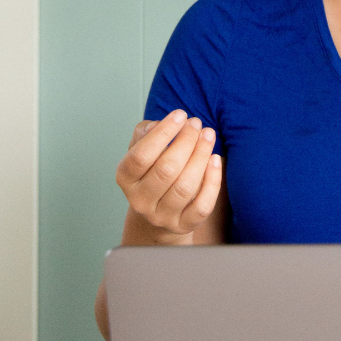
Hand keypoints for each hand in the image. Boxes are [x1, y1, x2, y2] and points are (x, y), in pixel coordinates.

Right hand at [115, 108, 221, 244]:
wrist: (156, 212)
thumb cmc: (151, 172)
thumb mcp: (141, 149)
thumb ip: (145, 133)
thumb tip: (159, 125)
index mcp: (126, 178)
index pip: (141, 156)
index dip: (163, 133)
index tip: (180, 115)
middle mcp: (140, 200)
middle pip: (166, 170)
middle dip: (186, 142)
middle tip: (197, 124)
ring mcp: (162, 215)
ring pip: (185, 187)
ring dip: (200, 156)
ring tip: (208, 136)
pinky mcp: (183, 225)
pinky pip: (201, 206)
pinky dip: (212, 181)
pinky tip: (215, 160)